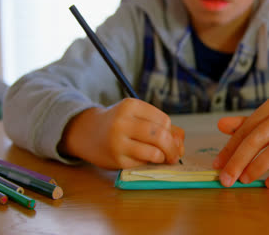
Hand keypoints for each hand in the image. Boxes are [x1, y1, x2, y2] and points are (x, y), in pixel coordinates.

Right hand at [59, 98, 184, 168]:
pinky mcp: (117, 160)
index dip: (170, 131)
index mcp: (130, 106)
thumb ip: (162, 126)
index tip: (169, 137)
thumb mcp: (137, 116)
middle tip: (176, 155)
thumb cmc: (120, 123)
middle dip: (173, 148)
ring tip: (164, 158)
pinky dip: (150, 163)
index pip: (163, 120)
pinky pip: (143, 163)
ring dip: (164, 157)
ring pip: (154, 152)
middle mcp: (123, 122)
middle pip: (161, 136)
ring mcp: (118, 142)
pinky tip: (147, 160)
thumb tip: (181, 143)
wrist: (87, 133)